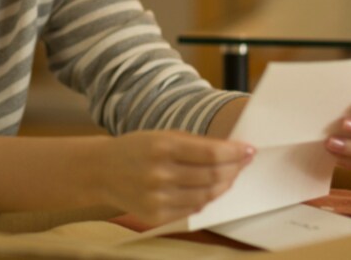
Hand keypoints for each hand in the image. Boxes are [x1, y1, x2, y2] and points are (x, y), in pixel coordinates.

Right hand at [96, 130, 254, 227]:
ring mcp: (157, 198)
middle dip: (234, 169)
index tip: (249, 150)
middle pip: (212, 176)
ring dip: (223, 185)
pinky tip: (207, 188)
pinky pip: (193, 209)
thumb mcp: (162, 135)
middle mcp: (159, 174)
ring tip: (229, 175)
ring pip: (206, 196)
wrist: (102, 171)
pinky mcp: (156, 215)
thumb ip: (196, 143)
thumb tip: (232, 150)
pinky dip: (205, 199)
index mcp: (162, 147)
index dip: (235, 153)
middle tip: (243, 162)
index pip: (211, 154)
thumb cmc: (136, 149)